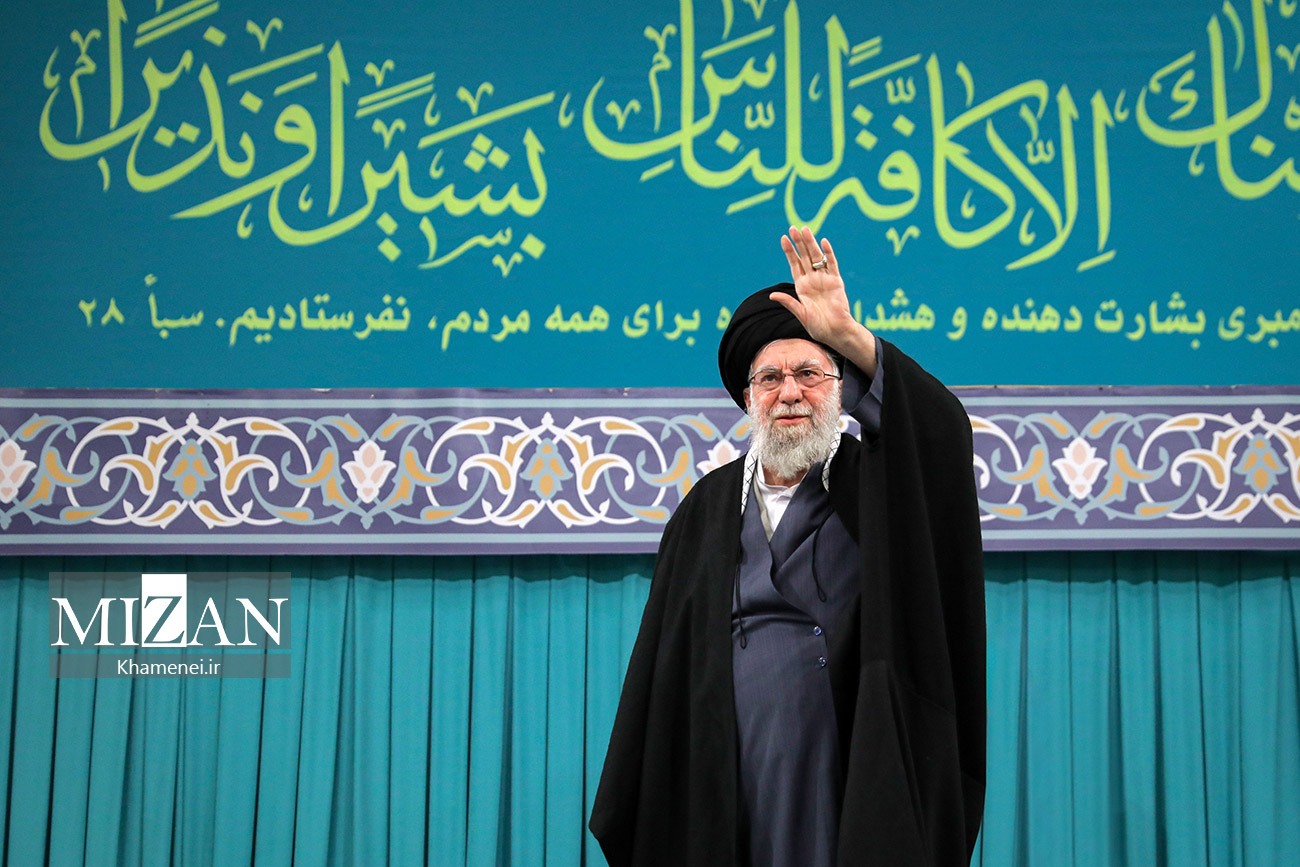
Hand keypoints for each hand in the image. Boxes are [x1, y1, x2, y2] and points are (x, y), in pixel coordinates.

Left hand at [776, 226, 876, 375]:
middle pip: (804, 257)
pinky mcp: (836, 281)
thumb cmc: (818, 326)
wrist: (835, 332)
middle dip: (799, 243)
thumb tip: (772, 295)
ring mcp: (824, 279)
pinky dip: (828, 253)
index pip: (794, 264)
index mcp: (802, 287)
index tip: (783, 238)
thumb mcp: (800, 314)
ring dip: (811, 243)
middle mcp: (813, 280)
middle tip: (793, 228)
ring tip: (805, 229)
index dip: (789, 251)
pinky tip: (823, 242)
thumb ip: (788, 302)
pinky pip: (832, 264)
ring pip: (817, 257)